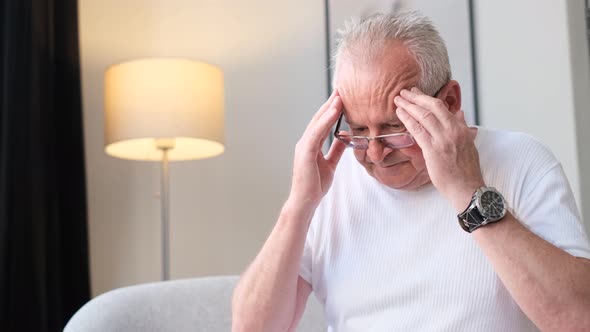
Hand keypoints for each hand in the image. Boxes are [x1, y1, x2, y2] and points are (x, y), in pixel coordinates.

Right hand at [289, 90, 346, 209]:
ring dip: (329, 108)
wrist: (305, 202)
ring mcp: (304, 146)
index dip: (332, 109)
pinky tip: (335, 111)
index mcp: (311, 144)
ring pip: (318, 122)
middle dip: (331, 103)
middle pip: (319, 118)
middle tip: (342, 88)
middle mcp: (306, 142)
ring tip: (340, 95)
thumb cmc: (314, 185)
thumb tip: (345, 137)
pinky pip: (317, 132)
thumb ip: (335, 150)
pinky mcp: (305, 152)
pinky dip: (326, 120)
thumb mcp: (330, 164)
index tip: (343, 97)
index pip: (323, 123)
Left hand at [394, 87, 483, 210]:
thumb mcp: (468, 144)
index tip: (416, 92)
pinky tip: (400, 114)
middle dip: (416, 97)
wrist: (467, 188)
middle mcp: (453, 131)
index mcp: (461, 129)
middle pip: (432, 107)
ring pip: (424, 116)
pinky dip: (408, 120)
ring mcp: (443, 140)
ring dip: (409, 106)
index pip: (442, 107)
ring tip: (398, 100)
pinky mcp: (433, 151)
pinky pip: (418, 131)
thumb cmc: (466, 170)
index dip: (426, 98)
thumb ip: (462, 127)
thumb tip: (460, 114)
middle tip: (403, 92)